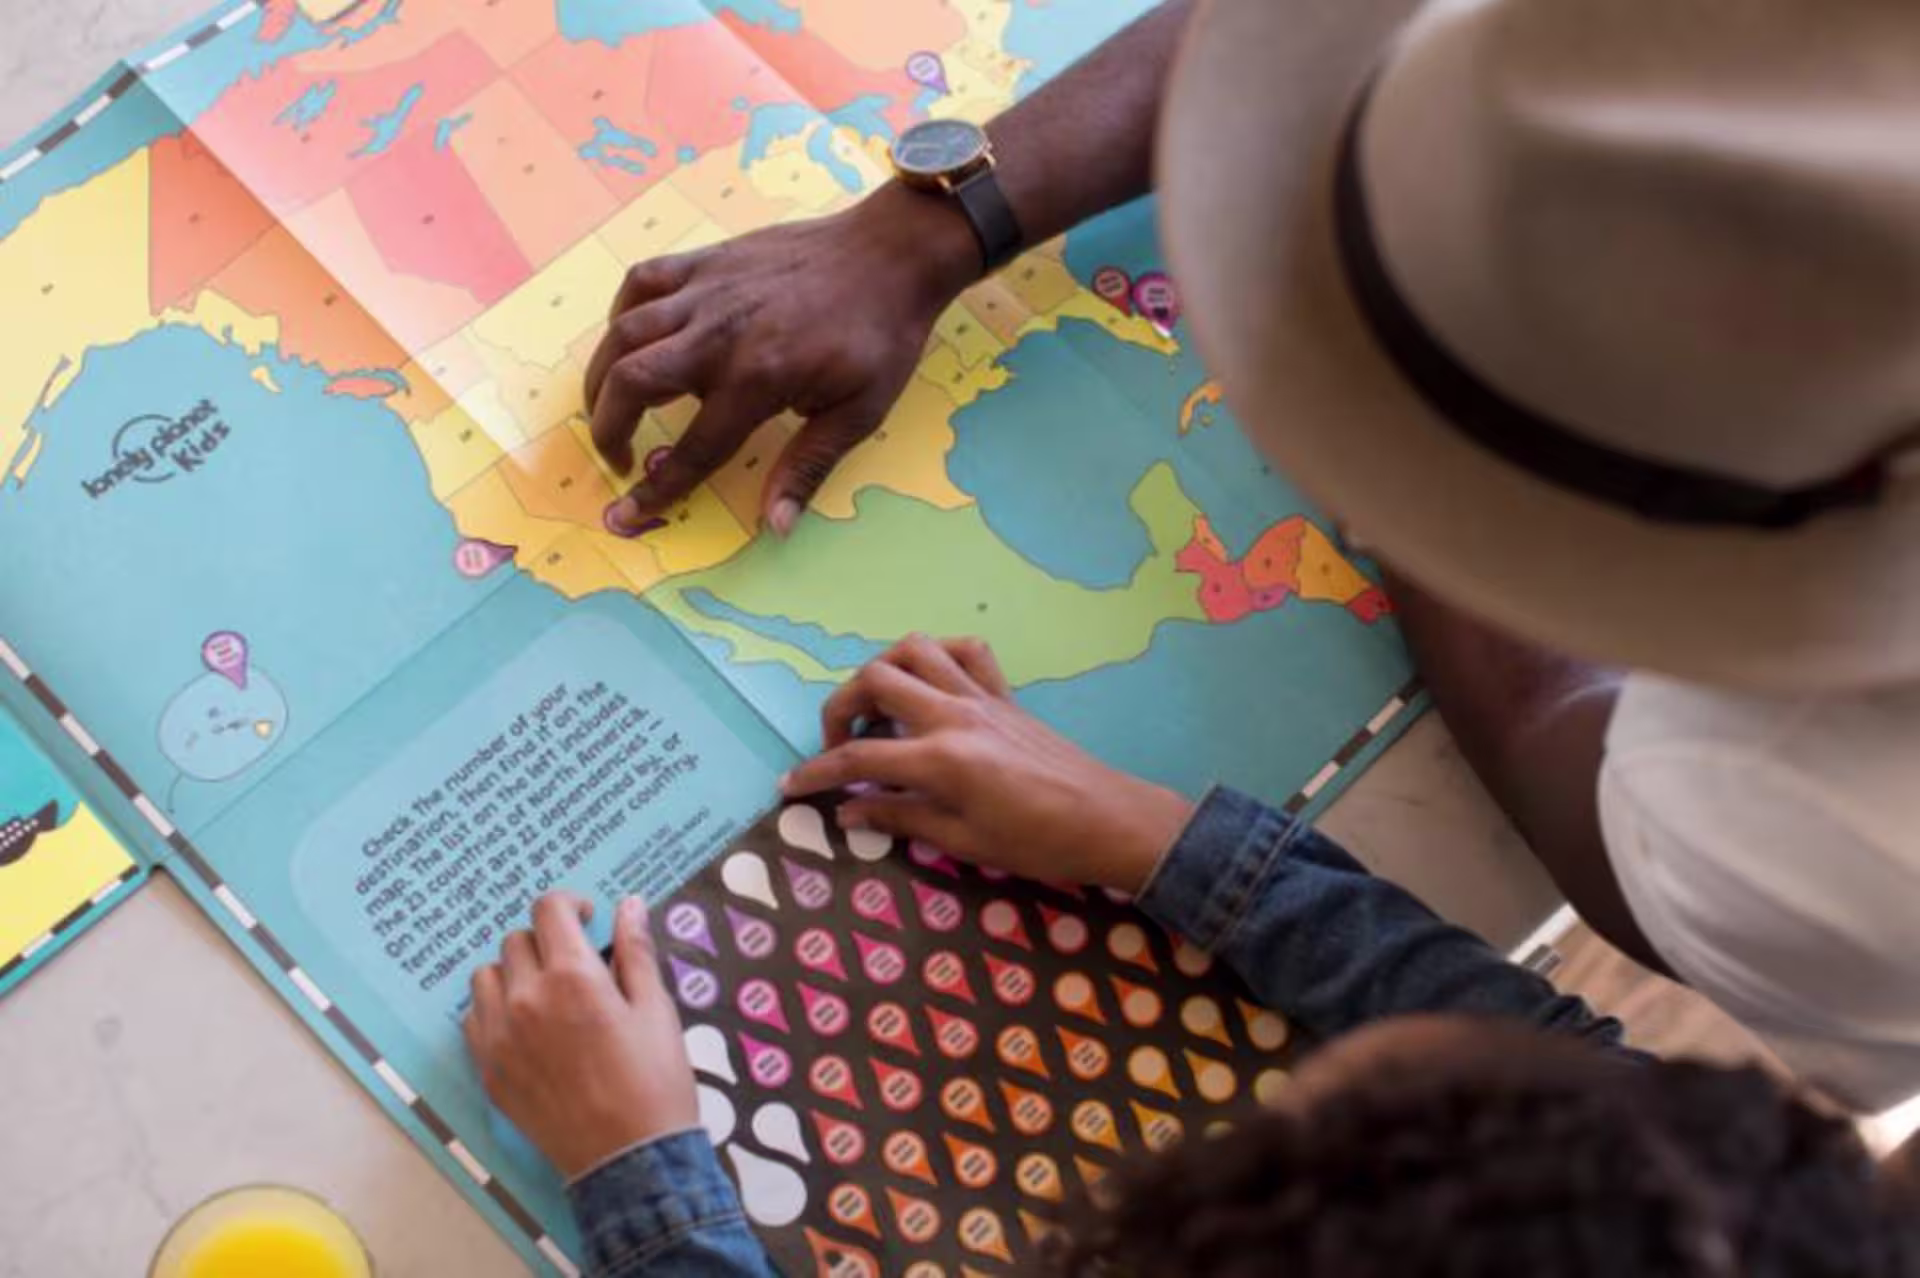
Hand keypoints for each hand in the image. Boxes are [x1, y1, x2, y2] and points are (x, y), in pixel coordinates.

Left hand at [464, 893, 696, 1180]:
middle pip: (517, 941)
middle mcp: (526, 999)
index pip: (548, 910)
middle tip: (574, 964)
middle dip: (546, 941)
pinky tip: (526, 1027)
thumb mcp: (657, 1009)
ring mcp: (499, 1037)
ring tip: (545, 993)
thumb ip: (636, 952)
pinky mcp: (488, 1070)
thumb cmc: (654, 1081)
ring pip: (487, 977)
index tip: (587, 917)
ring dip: (514, 973)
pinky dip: (495, 1011)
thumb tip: (628, 905)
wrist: (629, 1159)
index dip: (569, 904)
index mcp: (573, 977)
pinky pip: (474, 1020)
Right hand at [585, 183, 979, 538]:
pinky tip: (629, 338)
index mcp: (757, 379)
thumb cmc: (881, 335)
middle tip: (616, 455)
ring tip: (607, 407)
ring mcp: (707, 291)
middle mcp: (718, 334)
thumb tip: (776, 526)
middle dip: (607, 428)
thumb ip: (807, 467)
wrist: (892, 254)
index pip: (691, 450)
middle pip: (630, 382)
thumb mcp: (858, 412)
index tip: (627, 515)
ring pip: (623, 332)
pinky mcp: (706, 260)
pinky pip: (642, 282)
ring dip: (601, 376)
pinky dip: (622, 313)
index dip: (656, 489)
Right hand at [780, 636, 1193, 893]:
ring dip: (882, 672)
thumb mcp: (963, 842)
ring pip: (914, 649)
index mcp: (940, 759)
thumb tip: (848, 813)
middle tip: (838, 747)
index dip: (816, 773)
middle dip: (839, 709)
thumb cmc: (1037, 843)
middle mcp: (954, 714)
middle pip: (874, 682)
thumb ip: (901, 817)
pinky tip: (929, 685)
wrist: (1108, 820)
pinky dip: (937, 656)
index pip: (857, 759)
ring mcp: (980, 697)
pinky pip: (965, 651)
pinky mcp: (1004, 694)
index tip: (790, 786)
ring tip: (876, 710)